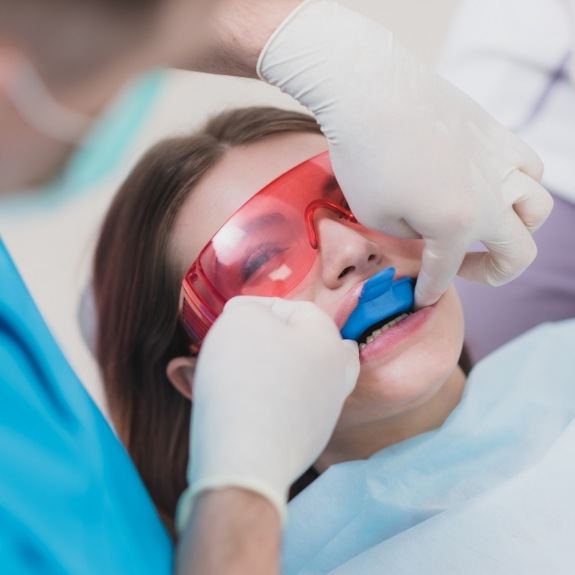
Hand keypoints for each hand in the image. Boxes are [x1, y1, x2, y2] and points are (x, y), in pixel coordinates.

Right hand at [177, 297, 358, 529]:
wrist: (246, 458)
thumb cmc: (244, 378)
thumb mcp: (239, 319)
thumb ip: (248, 308)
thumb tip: (250, 316)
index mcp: (328, 339)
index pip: (296, 308)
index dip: (258, 307)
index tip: (229, 319)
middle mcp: (336, 375)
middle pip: (311, 345)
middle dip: (279, 341)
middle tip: (248, 344)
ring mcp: (325, 412)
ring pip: (303, 379)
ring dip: (275, 371)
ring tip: (241, 373)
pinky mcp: (308, 442)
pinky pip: (289, 410)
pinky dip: (271, 402)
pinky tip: (245, 404)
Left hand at [258, 0, 553, 306]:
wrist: (370, 90)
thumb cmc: (364, 157)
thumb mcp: (375, 216)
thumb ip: (411, 237)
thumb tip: (427, 233)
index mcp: (457, 225)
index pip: (446, 272)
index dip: (429, 290)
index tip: (419, 298)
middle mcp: (491, 198)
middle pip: (519, 252)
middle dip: (492, 273)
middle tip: (463, 269)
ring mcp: (500, 162)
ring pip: (537, 208)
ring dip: (516, 229)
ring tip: (486, 228)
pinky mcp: (496, 133)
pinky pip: (528, 166)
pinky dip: (519, 184)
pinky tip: (491, 184)